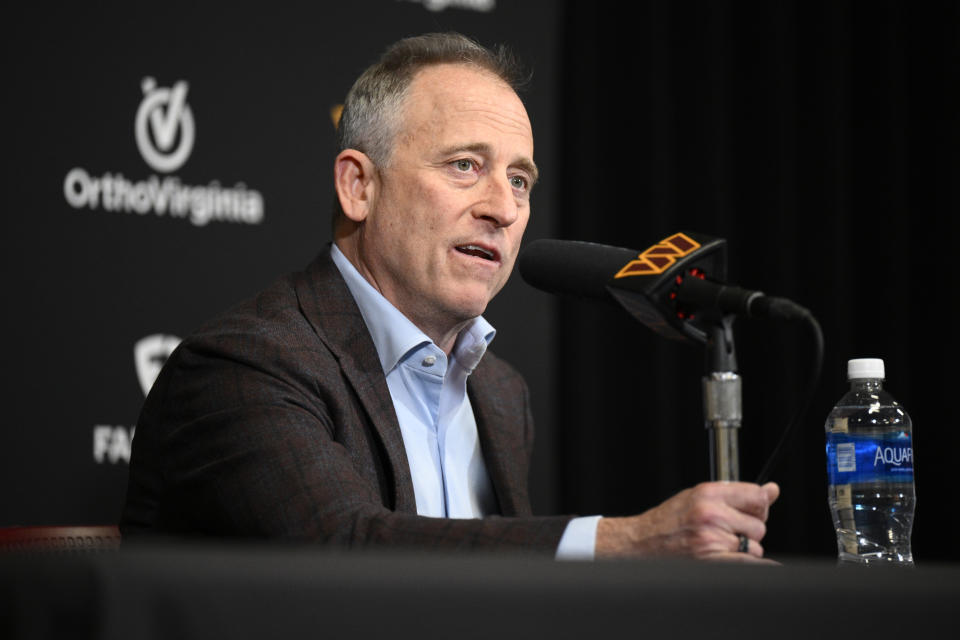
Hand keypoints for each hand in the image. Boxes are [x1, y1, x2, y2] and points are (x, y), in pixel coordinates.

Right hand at [595, 481, 779, 562]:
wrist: (640, 542)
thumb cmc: (669, 520)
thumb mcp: (699, 496)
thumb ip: (736, 494)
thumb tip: (772, 490)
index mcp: (708, 493)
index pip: (757, 496)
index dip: (759, 507)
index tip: (752, 512)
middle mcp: (711, 514)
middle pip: (759, 525)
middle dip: (749, 531)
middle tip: (728, 532)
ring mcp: (711, 538)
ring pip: (755, 548)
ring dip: (744, 551)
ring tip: (718, 546)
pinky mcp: (710, 560)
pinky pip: (749, 565)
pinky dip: (751, 566)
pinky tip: (740, 562)